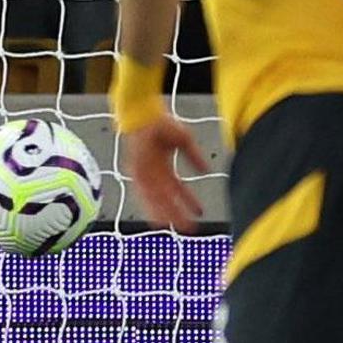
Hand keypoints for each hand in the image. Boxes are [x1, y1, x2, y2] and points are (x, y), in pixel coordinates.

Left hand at [120, 114, 209, 232]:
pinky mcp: (135, 172)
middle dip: (178, 213)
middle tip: (189, 228)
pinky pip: (143, 193)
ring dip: (166, 214)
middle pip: (166, 199)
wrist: (144, 114)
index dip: (189, 201)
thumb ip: (195, 157)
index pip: (178, 189)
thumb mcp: (185, 140)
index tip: (199, 213)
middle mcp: (153, 174)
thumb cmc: (162, 123)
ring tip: (175, 227)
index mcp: (164, 167)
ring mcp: (143, 174)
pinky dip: (151, 206)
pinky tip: (157, 216)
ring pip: (155, 199)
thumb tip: (207, 171)